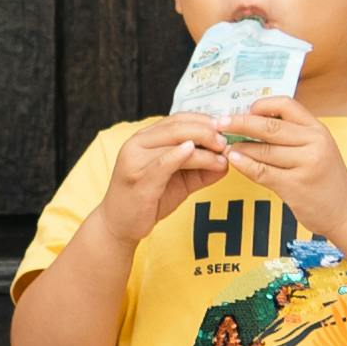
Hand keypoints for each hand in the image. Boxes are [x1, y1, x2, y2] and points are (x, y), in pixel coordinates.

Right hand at [103, 119, 235, 242]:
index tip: (224, 127)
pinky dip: (178, 155)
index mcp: (145, 138)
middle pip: (176, 127)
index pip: (177, 119)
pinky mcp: (139, 180)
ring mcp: (135, 161)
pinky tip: (193, 151)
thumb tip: (227, 161)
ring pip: (173, 144)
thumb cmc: (148, 200)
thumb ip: (201, 170)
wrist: (119, 226)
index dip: (202, 120)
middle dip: (205, 131)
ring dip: (202, 147)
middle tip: (225, 141)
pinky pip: (162, 163)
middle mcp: (137, 144)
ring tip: (221, 155)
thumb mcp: (179, 181)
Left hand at [206, 100, 346, 236]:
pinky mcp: (297, 186)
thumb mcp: (317, 147)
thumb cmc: (326, 177)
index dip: (261, 105)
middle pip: (270, 127)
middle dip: (240, 123)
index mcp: (317, 129)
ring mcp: (306, 165)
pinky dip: (245, 165)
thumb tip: (254, 120)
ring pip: (264, 150)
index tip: (244, 110)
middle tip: (219, 122)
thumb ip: (293, 134)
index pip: (286, 105)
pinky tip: (234, 160)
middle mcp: (314, 143)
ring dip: (240, 147)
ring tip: (224, 145)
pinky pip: (264, 172)